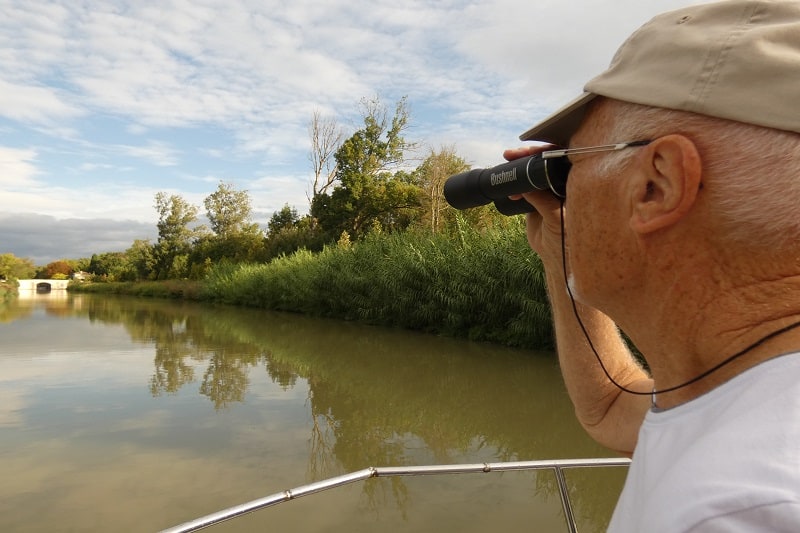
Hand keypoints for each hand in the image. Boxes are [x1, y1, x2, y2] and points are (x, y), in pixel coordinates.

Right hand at [502, 146, 565, 267]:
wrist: (555, 255)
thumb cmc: (566, 238)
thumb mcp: (555, 218)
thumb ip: (543, 200)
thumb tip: (525, 184)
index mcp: (579, 182)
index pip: (564, 158)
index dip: (547, 151)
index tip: (530, 151)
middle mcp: (566, 182)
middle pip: (547, 160)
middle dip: (529, 155)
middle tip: (513, 154)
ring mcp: (551, 188)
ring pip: (535, 170)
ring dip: (520, 165)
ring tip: (507, 161)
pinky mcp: (538, 196)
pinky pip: (526, 183)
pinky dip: (516, 180)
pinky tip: (508, 184)